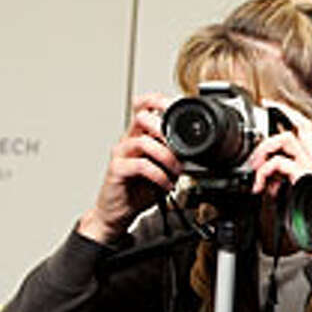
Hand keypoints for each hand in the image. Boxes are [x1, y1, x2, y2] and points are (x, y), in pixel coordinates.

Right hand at [78, 92, 182, 243]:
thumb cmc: (138, 189)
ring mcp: (121, 154)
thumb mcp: (163, 168)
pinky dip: (159, 174)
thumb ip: (174, 155)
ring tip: (176, 171)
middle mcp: (128, 140)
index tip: (176, 105)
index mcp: (139, 135)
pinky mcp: (117, 170)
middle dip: (165, 129)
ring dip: (167, 156)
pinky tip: (166, 183)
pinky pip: (140, 165)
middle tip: (179, 147)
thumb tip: (194, 149)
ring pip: (143, 141)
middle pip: (142, 117)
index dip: (159, 100)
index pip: (144, 106)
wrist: (118, 211)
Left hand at [246, 103, 311, 195]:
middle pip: (306, 125)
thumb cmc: (304, 218)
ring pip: (289, 138)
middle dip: (285, 111)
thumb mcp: (285, 197)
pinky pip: (280, 163)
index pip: (305, 133)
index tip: (272, 105)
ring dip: (266, 148)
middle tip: (268, 106)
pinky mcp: (304, 175)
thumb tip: (263, 182)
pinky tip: (260, 187)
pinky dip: (264, 172)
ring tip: (256, 165)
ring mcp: (311, 168)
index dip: (290, 114)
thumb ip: (276, 185)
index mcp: (311, 167)